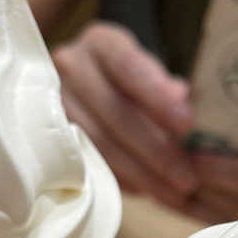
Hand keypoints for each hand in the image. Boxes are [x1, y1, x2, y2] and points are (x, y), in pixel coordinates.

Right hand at [53, 23, 197, 209]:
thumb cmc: (130, 83)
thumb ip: (168, 89)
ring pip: (100, 143)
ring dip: (142, 174)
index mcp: (102, 43)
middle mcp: (71, 66)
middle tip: (188, 178)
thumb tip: (183, 99)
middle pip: (114, 112)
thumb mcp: (151, 75)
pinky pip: (88, 163)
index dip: (157, 95)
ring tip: (175, 194)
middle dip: (156, 150)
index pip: (128, 66)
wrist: (84, 89)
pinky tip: (147, 191)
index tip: (187, 124)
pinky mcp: (49, 136)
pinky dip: (121, 179)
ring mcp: (53, 102)